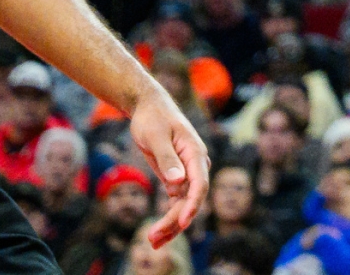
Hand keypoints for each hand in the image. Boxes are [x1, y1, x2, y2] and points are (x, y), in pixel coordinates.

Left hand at [129, 86, 210, 248]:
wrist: (149, 108)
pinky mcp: (177, 178)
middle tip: (153, 238)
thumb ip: (167, 158)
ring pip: (184, 204)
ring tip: (153, 241)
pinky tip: (158, 233)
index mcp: (195, 153)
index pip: (199, 184)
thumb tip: (179, 183)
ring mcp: (188, 173)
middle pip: (191, 200)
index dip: (193, 205)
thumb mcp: (156, 136)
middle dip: (175, 221)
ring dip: (171, 224)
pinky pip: (177, 202)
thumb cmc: (153, 118)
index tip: (182, 222)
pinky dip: (169, 217)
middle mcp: (196, 165)